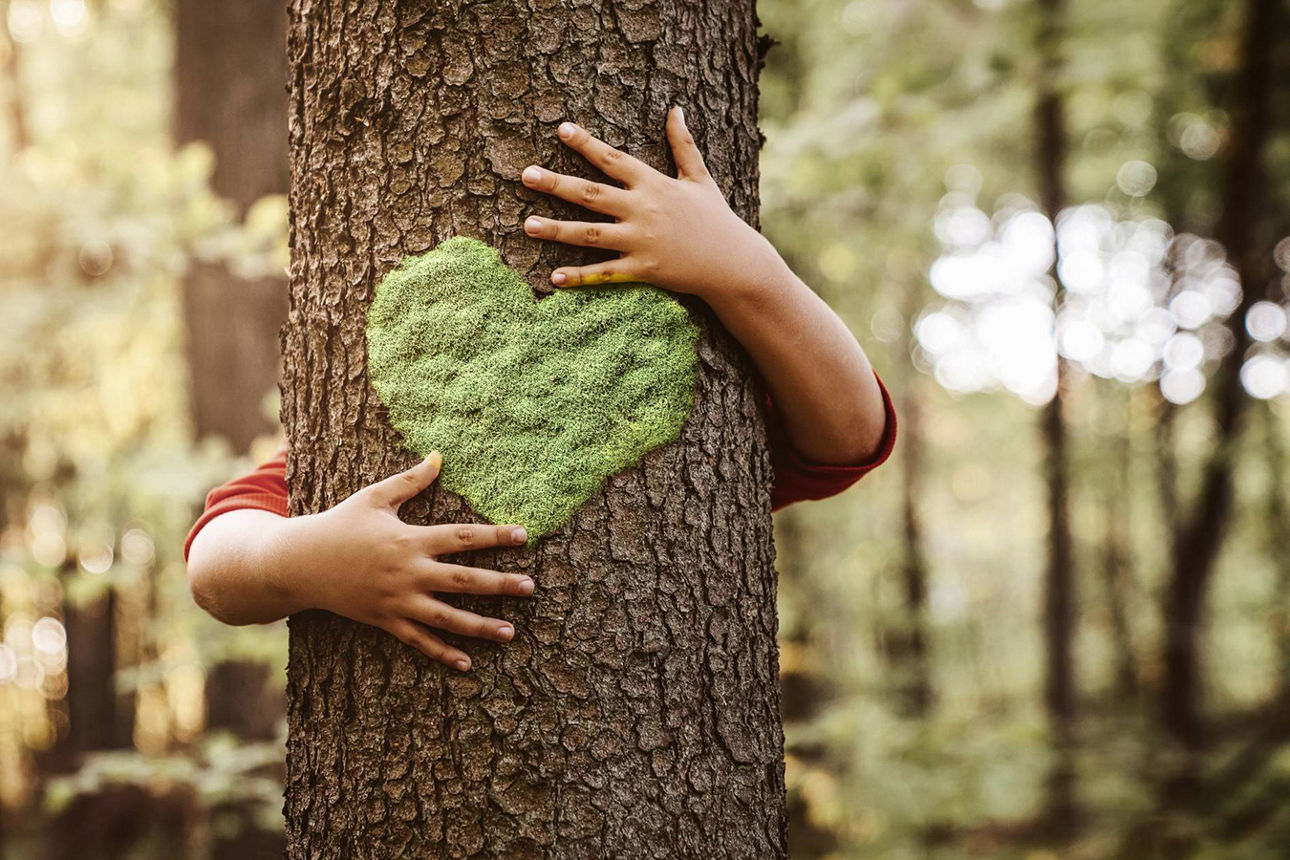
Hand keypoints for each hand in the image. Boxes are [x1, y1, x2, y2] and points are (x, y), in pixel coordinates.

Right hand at [273, 451, 532, 671]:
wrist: (298, 563)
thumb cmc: (339, 525)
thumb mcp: (374, 498)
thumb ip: (411, 481)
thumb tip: (439, 456)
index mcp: (410, 539)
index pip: (462, 537)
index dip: (494, 535)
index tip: (523, 535)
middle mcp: (408, 572)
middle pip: (462, 579)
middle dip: (499, 584)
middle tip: (531, 587)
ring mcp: (397, 601)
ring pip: (446, 617)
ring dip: (480, 626)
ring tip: (511, 632)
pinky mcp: (384, 621)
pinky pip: (418, 641)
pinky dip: (442, 653)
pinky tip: (468, 663)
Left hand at [520, 105, 785, 300]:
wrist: (735, 263)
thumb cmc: (717, 220)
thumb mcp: (700, 178)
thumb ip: (683, 145)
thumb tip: (676, 109)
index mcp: (654, 185)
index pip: (613, 159)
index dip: (586, 144)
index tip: (561, 130)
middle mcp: (643, 210)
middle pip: (591, 194)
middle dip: (556, 183)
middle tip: (525, 175)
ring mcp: (641, 241)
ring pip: (590, 234)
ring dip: (557, 230)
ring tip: (527, 225)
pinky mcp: (644, 270)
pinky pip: (606, 273)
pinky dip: (580, 276)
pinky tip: (554, 277)